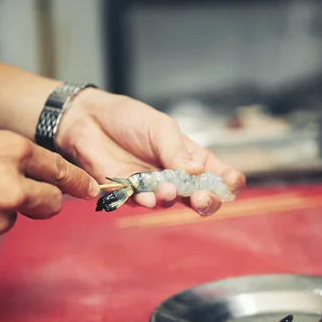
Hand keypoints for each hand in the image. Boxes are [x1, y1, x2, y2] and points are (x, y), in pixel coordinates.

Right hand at [0, 121, 98, 253]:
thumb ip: (11, 153)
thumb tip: (36, 169)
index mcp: (11, 151)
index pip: (59, 170)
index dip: (77, 182)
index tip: (90, 190)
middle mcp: (10, 187)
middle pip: (51, 204)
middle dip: (44, 201)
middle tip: (23, 195)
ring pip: (14, 220)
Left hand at [55, 88, 245, 214]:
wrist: (88, 119)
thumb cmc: (128, 118)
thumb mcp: (159, 127)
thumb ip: (176, 151)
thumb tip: (198, 171)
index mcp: (188, 156)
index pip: (215, 173)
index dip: (228, 181)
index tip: (233, 183)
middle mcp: (174, 175)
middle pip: (198, 196)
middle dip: (205, 201)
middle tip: (202, 199)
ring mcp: (152, 186)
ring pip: (170, 203)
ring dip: (171, 199)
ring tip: (167, 190)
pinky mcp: (128, 193)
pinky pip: (141, 203)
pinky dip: (147, 202)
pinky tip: (148, 197)